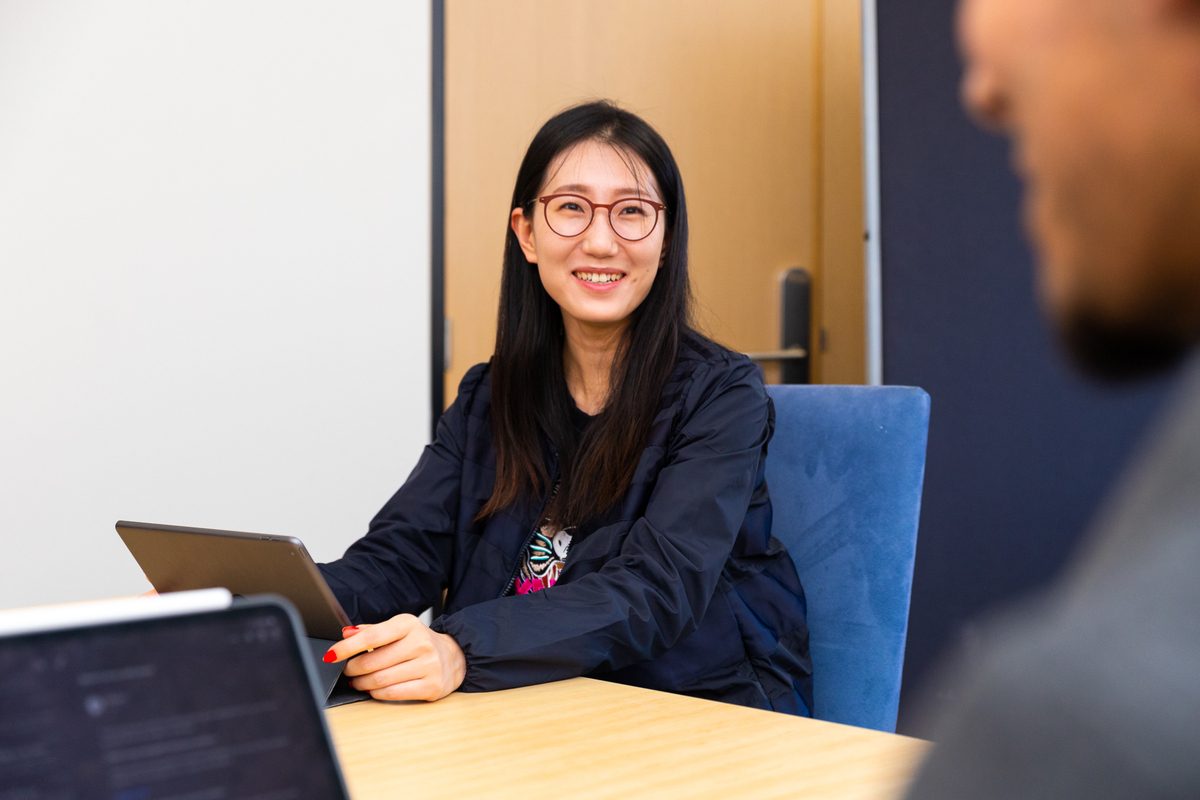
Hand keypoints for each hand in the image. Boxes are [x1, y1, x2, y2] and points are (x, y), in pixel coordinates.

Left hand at [324, 614, 465, 701]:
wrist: (454, 656)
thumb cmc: (419, 642)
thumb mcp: (399, 629)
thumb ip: (372, 630)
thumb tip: (346, 633)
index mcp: (409, 624)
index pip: (372, 636)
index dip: (347, 647)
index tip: (331, 655)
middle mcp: (421, 643)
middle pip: (373, 662)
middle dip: (353, 669)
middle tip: (347, 671)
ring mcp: (428, 666)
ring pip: (381, 680)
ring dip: (362, 684)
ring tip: (358, 681)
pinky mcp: (432, 686)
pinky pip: (394, 693)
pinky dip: (377, 693)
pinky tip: (374, 689)